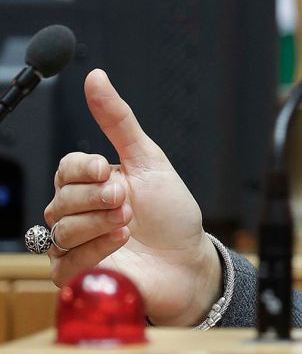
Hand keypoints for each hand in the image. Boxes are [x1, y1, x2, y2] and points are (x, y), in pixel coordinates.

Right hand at [43, 69, 222, 326]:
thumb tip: (96, 76)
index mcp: (93, 183)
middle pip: (60, 198)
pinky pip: (63, 263)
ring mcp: (76, 245)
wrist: (189, 261)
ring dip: (99, 224)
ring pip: (61, 230)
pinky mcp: (77, 276)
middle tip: (127, 202)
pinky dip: (93, 251)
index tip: (106, 170)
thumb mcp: (149, 160)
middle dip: (96, 198)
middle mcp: (79, 212)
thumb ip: (118, 121)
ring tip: (129, 224)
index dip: (83, 168)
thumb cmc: (171, 213)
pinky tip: (121, 243)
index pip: (66, 167)